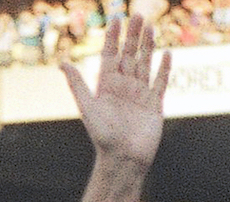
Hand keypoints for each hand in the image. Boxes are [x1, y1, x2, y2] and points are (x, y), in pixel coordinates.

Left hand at [58, 15, 168, 172]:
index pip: (110, 55)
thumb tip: (62, 62)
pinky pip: (160, 83)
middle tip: (137, 14)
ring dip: (147, 46)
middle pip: (129, 55)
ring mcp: (140, 95)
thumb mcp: (87, 107)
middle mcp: (123, 87)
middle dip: (132, 35)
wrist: (123, 159)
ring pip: (145, 64)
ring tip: (150, 26)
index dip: (113, 37)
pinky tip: (167, 53)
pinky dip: (164, 69)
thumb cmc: (103, 137)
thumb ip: (77, 84)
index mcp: (106, 86)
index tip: (116, 18)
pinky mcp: (154, 105)